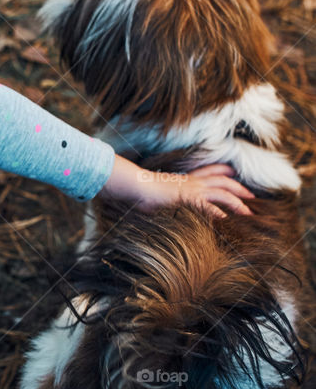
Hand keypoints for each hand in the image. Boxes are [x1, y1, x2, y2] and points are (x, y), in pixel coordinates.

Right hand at [100, 154, 254, 219]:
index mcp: (186, 178)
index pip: (210, 170)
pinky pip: (207, 206)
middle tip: (252, 196)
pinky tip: (226, 219)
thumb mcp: (161, 191)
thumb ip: (170, 196)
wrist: (137, 186)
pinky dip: (218, 212)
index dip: (224, 170)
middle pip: (222, 181)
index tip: (235, 172)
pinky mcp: (188, 199)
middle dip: (239, 188)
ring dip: (236, 201)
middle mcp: (192, 182)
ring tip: (247, 211)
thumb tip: (168, 202)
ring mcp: (191, 190)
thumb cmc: (144, 190)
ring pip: (221, 192)